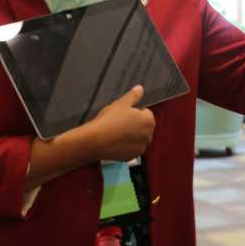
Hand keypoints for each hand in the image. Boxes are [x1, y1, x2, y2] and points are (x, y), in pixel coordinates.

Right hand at [26, 86, 154, 189]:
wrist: (96, 141)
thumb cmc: (110, 119)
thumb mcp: (121, 103)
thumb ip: (133, 95)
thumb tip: (140, 88)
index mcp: (149, 121)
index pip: (145, 112)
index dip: (134, 112)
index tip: (122, 114)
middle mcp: (149, 135)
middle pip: (143, 126)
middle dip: (135, 123)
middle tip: (118, 122)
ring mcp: (141, 148)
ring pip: (137, 137)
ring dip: (131, 134)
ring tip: (116, 132)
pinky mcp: (132, 157)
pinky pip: (131, 148)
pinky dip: (126, 145)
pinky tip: (115, 141)